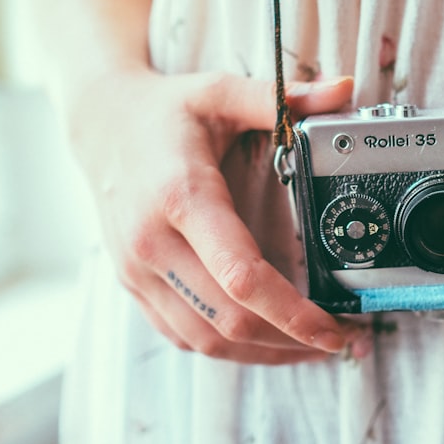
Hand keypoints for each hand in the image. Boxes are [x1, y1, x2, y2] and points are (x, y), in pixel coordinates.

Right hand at [69, 69, 360, 364]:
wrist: (98, 125)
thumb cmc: (164, 111)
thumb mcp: (220, 91)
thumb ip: (281, 97)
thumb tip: (345, 90)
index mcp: (181, 197)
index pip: (242, 275)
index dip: (293, 313)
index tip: (335, 328)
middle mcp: (153, 242)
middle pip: (229, 319)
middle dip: (292, 341)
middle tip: (342, 340)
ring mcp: (138, 270)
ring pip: (206, 339)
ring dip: (265, 353)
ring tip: (313, 348)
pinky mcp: (134, 285)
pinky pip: (183, 336)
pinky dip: (230, 350)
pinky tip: (268, 343)